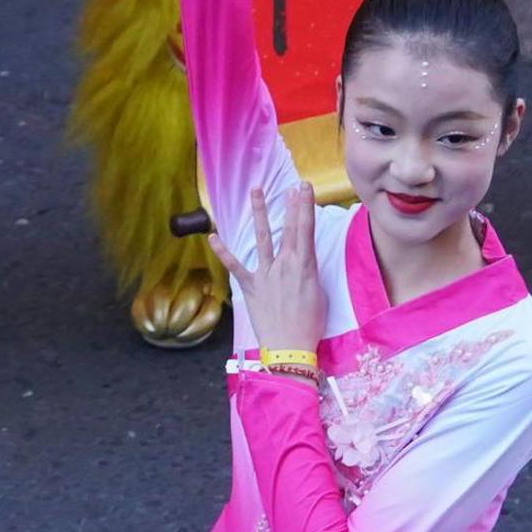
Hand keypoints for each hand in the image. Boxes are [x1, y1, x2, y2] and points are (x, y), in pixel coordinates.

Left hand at [227, 173, 329, 355]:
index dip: (306, 207)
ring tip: (256, 191)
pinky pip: (235, 266)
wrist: (290, 347)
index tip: (305, 187)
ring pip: (261, 238)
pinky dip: (223, 251)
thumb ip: (309, 272)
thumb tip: (303, 261)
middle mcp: (284, 265)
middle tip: (292, 185)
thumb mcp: (318, 293)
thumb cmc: (309, 323)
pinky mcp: (251, 286)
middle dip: (291, 205)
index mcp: (304, 267)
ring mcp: (265, 274)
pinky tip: (213, 236)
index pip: (306, 230)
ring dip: (258, 213)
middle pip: (288, 229)